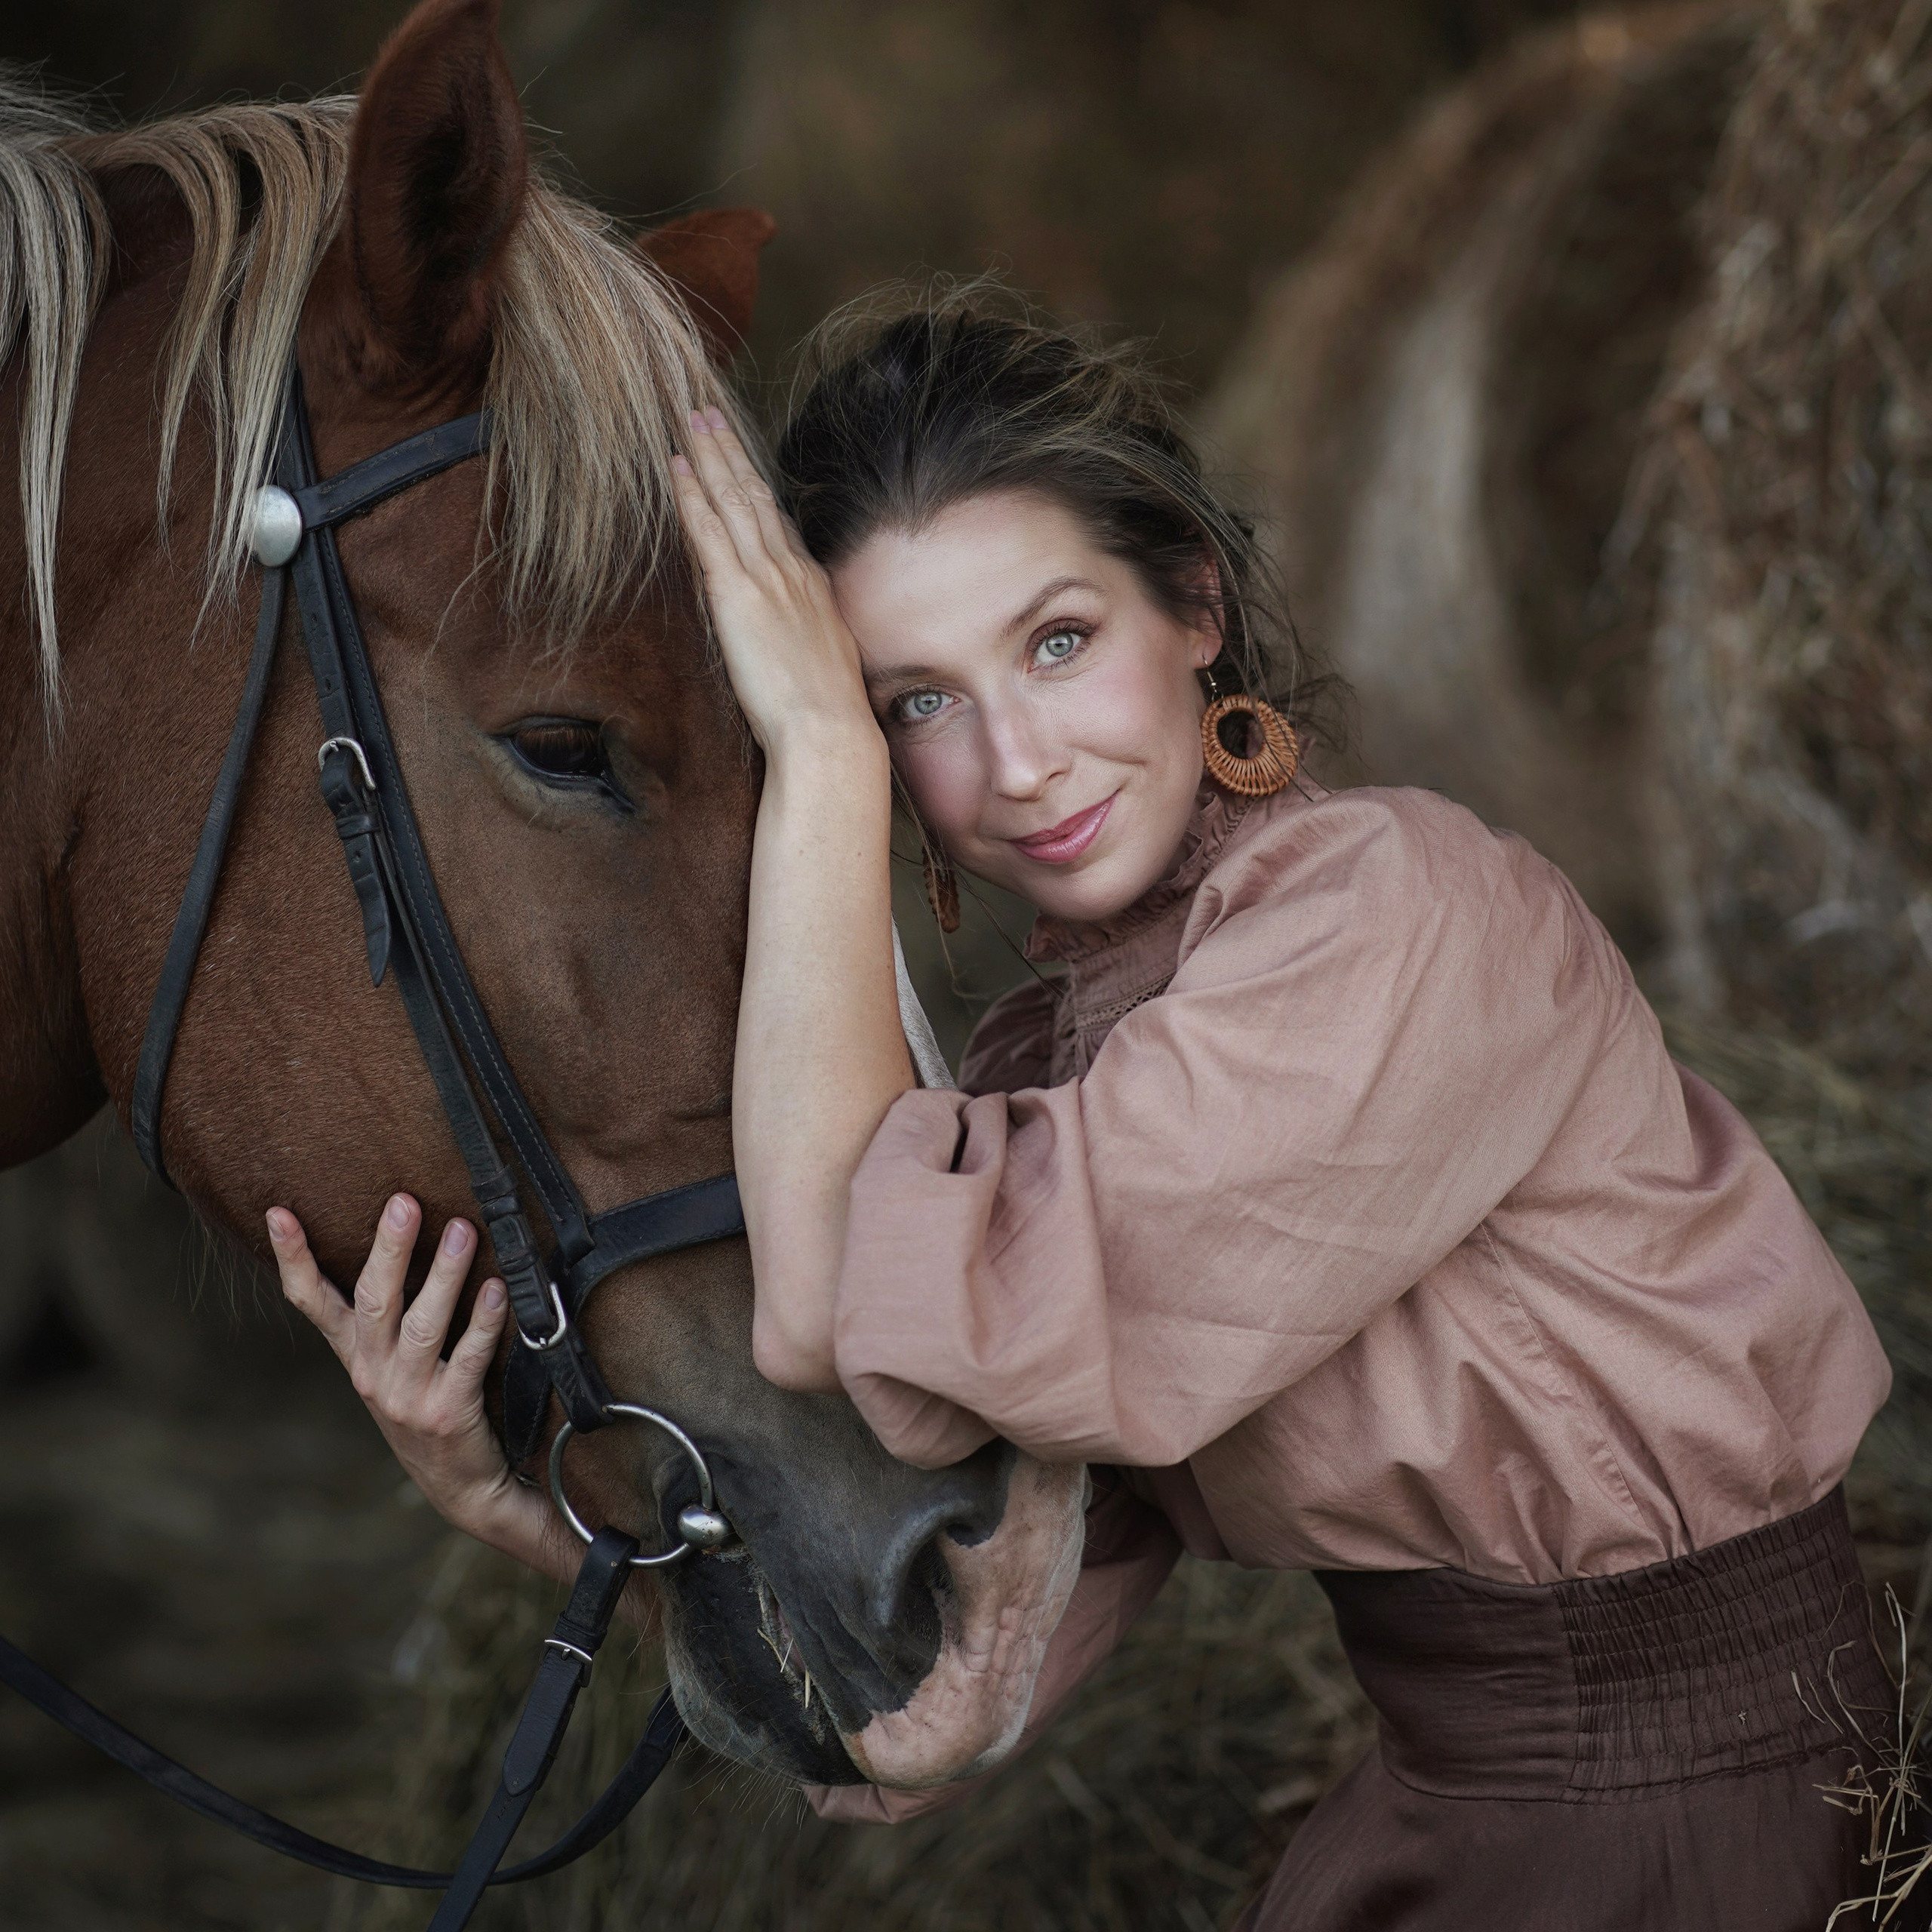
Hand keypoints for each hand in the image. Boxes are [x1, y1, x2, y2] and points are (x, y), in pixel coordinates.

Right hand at [267, 1194, 568, 1582]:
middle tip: (403, 1202)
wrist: (460, 1484)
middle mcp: (373, 1373)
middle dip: (388, 1248)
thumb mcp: (391, 1365)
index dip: (294, 1258)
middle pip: (374, 1300)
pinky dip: (483, 1322)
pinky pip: (469, 1358)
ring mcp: (408, 1395)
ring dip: (443, 1274)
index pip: (312, 1302)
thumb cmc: (428, 1405)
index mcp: (355, 1355)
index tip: (278, 1212)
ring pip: (423, 1324)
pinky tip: (497, 1290)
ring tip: (462, 1229)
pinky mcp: (448, 1412)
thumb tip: (395, 1237)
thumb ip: (387, 1315)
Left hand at [671, 406, 878, 759]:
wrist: (828, 731)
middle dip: (731, 454)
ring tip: (690, 421)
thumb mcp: (825, 667)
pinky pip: (709, 531)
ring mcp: (765, 579)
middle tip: (709, 415)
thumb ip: (808, 640)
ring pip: (733, 501)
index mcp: (812, 590)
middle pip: (756, 499)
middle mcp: (791, 573)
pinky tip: (675, 468)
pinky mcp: (737, 594)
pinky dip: (691, 495)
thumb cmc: (828, 718)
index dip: (757, 490)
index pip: (779, 528)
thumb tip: (799, 641)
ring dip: (710, 457)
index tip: (741, 463)